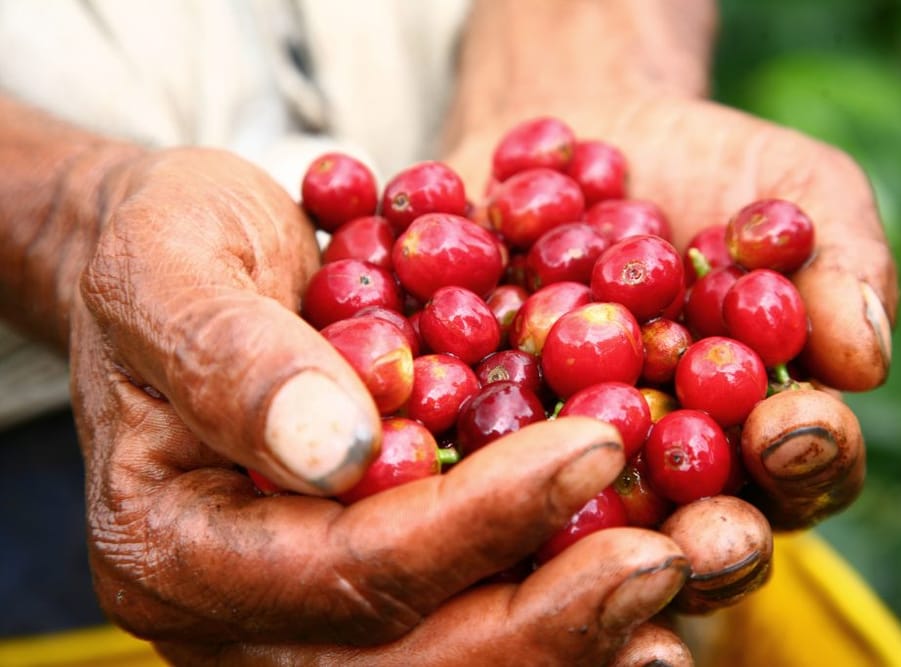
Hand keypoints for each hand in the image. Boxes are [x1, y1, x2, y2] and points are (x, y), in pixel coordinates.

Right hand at [71, 147, 690, 663]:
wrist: (184, 268)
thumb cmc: (168, 251)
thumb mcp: (170, 264)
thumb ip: (231, 355)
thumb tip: (334, 449)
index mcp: (176, 549)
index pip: (346, 569)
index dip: (475, 522)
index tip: (592, 447)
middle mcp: (240, 618)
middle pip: (407, 658)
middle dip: (548, 616)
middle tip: (668, 558)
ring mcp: (303, 619)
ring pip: (448, 665)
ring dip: (575, 640)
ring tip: (682, 583)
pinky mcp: (363, 591)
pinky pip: (467, 630)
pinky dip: (563, 622)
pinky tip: (647, 600)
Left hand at [445, 93, 896, 529]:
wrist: (586, 136)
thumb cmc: (712, 170)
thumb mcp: (792, 190)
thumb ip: (839, 263)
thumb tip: (865, 357)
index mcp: (755, 435)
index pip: (799, 471)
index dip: (807, 460)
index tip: (794, 425)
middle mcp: (660, 473)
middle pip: (688, 538)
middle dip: (698, 540)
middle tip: (697, 532)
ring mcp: (560, 464)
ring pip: (569, 525)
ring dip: (570, 524)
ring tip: (563, 489)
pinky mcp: (470, 434)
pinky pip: (460, 458)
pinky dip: (453, 452)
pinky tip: (440, 442)